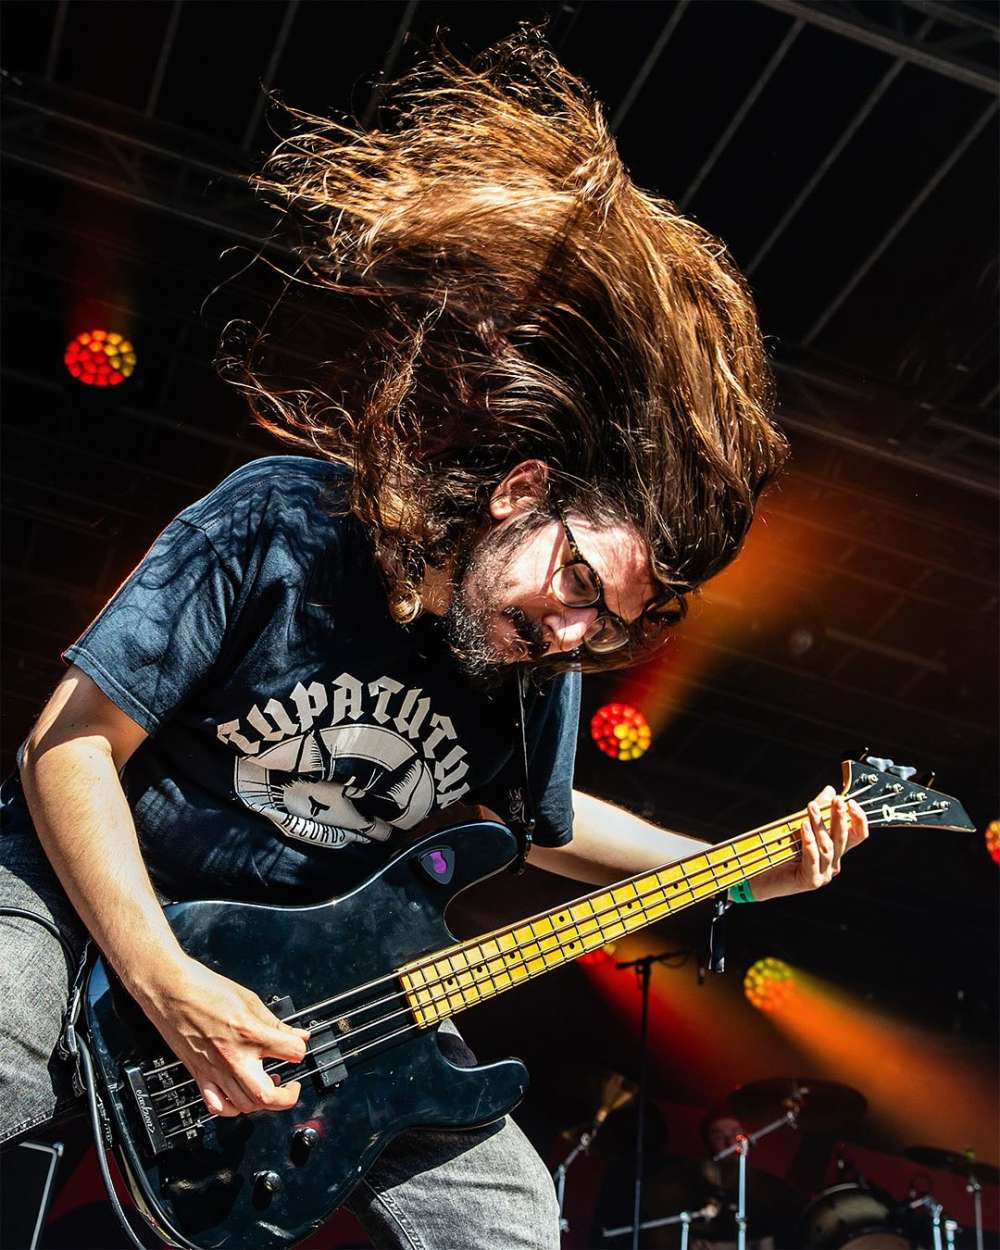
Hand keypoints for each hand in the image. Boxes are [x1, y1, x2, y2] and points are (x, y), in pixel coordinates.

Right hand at [133, 955, 310, 1117]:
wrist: (171, 990)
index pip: (292, 1052)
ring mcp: (215, 1070)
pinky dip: (231, 1108)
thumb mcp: (250, 999)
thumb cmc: (205, 990)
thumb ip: (275, 1022)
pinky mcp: (199, 1076)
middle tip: (292, 1087)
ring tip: (267, 1085)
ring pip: (244, 1106)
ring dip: (261, 1102)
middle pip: (267, 1096)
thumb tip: (297, 1035)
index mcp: (250, 1032)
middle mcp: (233, 1056)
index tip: (298, 1049)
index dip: (301, 1050)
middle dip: (287, 1096)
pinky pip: (217, 1106)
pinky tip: (239, 1097)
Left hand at [751, 785, 867, 901]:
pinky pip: (813, 857)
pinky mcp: (811, 880)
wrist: (761, 875)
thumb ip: (817, 810)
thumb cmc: (781, 851)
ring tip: (811, 808)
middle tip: (836, 800)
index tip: (850, 802)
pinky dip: (809, 840)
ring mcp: (824, 874)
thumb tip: (830, 790)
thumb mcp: (802, 826)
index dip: (858, 819)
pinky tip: (804, 826)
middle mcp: (833, 864)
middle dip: (840, 817)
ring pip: (827, 846)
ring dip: (820, 825)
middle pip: (843, 838)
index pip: (857, 835)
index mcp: (835, 851)